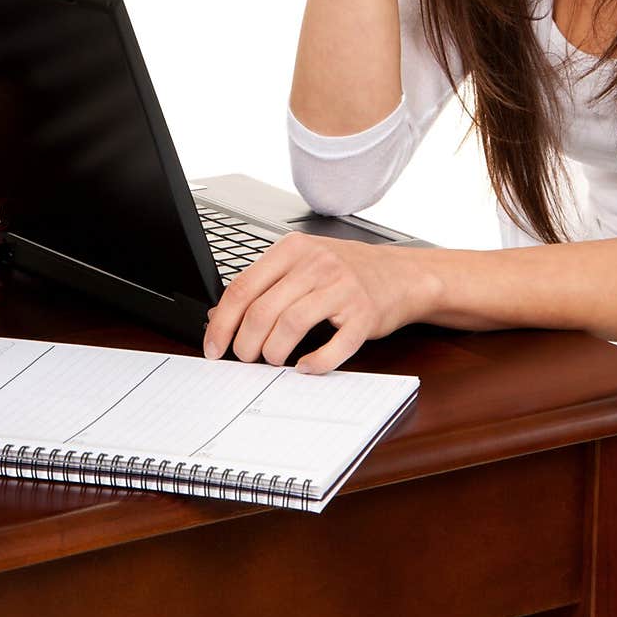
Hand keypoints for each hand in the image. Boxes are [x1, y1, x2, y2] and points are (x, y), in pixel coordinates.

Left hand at [202, 231, 439, 372]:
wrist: (402, 274)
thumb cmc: (347, 272)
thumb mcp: (302, 267)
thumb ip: (263, 286)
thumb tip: (218, 317)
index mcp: (294, 249)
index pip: (243, 288)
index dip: (222, 323)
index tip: (215, 347)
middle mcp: (317, 263)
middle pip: (262, 310)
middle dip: (245, 344)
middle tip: (246, 359)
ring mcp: (343, 286)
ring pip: (291, 325)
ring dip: (273, 353)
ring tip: (273, 360)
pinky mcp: (365, 313)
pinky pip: (334, 345)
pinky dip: (315, 363)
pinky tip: (305, 367)